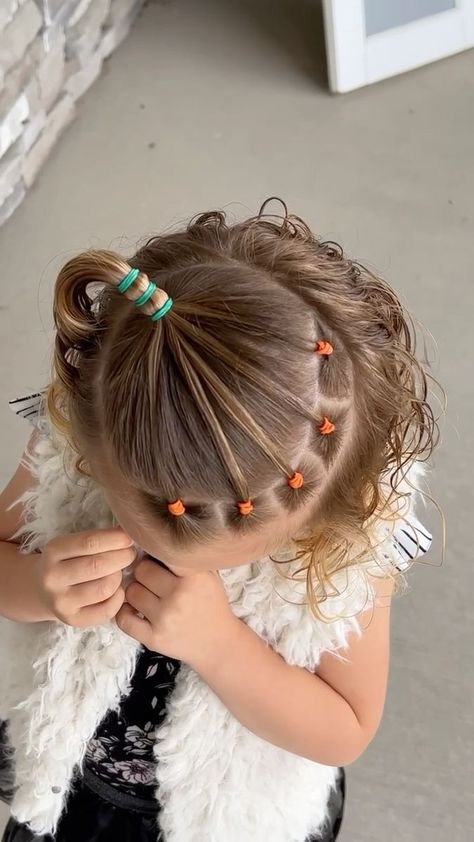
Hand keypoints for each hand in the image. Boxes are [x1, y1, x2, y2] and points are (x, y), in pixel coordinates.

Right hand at [36, 527, 134, 626]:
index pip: (89, 542)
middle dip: (122, 557)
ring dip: (119, 577)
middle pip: (98, 565)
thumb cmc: (66, 561)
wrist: (41, 589)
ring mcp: (61, 602)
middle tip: (130, 554)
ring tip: (118, 571)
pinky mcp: (72, 620)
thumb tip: (128, 535)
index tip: (129, 538)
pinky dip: (119, 598)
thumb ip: (97, 540)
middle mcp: (53, 578)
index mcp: (53, 551)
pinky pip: (106, 610)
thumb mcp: (72, 544)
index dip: (115, 539)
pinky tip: (117, 590)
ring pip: (104, 588)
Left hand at [116, 558, 237, 666]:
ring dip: (136, 592)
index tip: (156, 557)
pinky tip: (135, 610)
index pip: (160, 552)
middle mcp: (179, 596)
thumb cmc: (211, 604)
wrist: (218, 643)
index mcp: (194, 576)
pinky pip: (123, 618)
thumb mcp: (208, 575)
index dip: (155, 553)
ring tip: (147, 595)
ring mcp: (165, 618)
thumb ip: (185, 558)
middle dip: (144, 573)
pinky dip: (125, 612)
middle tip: (151, 579)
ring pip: (131, 592)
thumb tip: (153, 541)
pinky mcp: (153, 638)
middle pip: (141, 570)